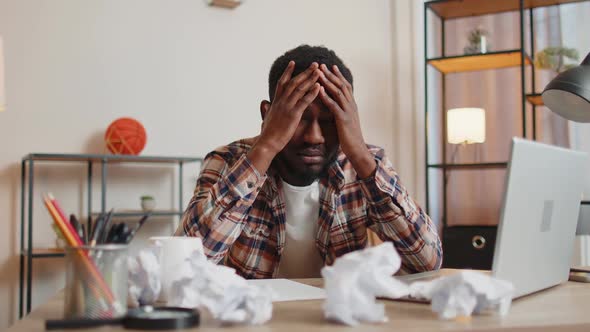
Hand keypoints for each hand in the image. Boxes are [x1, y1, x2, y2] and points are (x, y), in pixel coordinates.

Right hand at [248, 61, 320, 173]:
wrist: (268, 142)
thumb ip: (266, 109)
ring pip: (299, 89)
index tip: (293, 62)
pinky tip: (318, 87)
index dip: (288, 72)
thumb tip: (265, 104)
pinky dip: (311, 93)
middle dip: (305, 72)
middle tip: (314, 64)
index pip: (282, 82)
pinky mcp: (293, 115)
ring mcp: (287, 107)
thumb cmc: (267, 133)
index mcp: (276, 101)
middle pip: (294, 82)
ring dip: (310, 79)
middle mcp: (281, 101)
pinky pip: (304, 101)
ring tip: (319, 71)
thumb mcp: (266, 117)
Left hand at [318, 64, 375, 178]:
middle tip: (322, 65)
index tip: (331, 67)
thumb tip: (336, 108)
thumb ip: (342, 113)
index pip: (345, 86)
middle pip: (341, 85)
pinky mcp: (343, 119)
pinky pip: (333, 105)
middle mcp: (351, 105)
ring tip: (319, 73)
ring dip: (328, 81)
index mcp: (352, 105)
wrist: (357, 149)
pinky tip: (318, 90)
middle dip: (331, 74)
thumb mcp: (346, 122)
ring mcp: (348, 111)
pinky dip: (326, 96)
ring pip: (338, 92)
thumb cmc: (350, 138)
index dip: (338, 76)